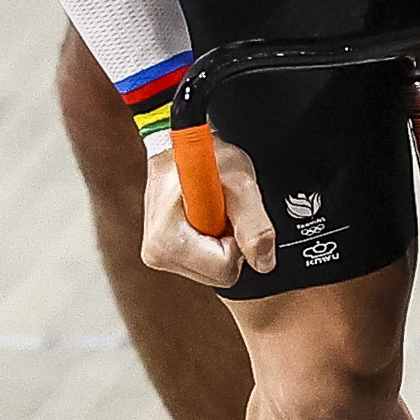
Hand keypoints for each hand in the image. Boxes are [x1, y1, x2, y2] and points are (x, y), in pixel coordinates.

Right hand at [141, 128, 273, 289]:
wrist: (182, 145)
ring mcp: (159, 255)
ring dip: (223, 240)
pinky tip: (207, 216)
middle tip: (223, 209)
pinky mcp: (166, 253)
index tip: (229, 212)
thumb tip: (264, 263)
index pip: (223, 269)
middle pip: (220, 275)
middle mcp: (156, 254)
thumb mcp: (240, 185)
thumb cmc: (208, 158)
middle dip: (231, 243)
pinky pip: (207, 262)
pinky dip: (214, 241)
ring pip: (215, 271)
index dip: (238, 240)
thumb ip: (255, 226)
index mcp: (166, 242)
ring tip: (214, 209)